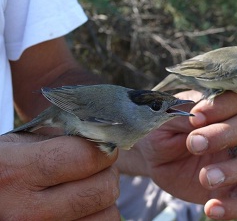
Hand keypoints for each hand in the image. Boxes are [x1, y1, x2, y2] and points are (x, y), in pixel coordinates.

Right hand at [0, 134, 119, 219]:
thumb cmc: (3, 168)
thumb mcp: (19, 145)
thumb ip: (60, 140)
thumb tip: (103, 141)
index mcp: (16, 171)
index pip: (85, 158)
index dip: (103, 150)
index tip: (104, 148)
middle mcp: (27, 211)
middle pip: (104, 189)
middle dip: (106, 173)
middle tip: (96, 168)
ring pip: (109, 215)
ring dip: (103, 200)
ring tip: (85, 190)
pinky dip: (97, 216)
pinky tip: (80, 208)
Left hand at [117, 91, 236, 219]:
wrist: (151, 155)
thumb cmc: (160, 128)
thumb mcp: (165, 115)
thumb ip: (183, 113)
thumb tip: (199, 121)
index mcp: (220, 107)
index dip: (223, 106)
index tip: (196, 116)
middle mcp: (233, 130)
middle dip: (225, 134)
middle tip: (194, 144)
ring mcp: (235, 158)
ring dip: (234, 169)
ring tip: (205, 178)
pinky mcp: (230, 186)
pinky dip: (236, 206)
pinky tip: (211, 208)